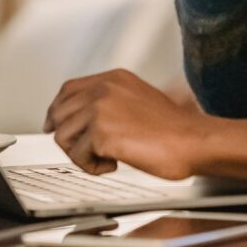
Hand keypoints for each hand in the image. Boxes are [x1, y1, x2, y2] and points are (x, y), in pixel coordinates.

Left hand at [43, 69, 215, 178]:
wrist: (193, 141)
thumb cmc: (174, 129)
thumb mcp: (139, 99)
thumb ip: (111, 101)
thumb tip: (83, 117)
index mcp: (114, 79)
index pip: (68, 90)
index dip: (58, 110)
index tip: (54, 124)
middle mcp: (104, 89)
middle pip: (60, 114)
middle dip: (71, 137)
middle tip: (90, 151)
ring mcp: (100, 110)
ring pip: (64, 137)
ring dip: (82, 154)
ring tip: (108, 158)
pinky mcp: (101, 134)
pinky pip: (78, 158)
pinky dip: (93, 168)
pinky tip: (114, 164)